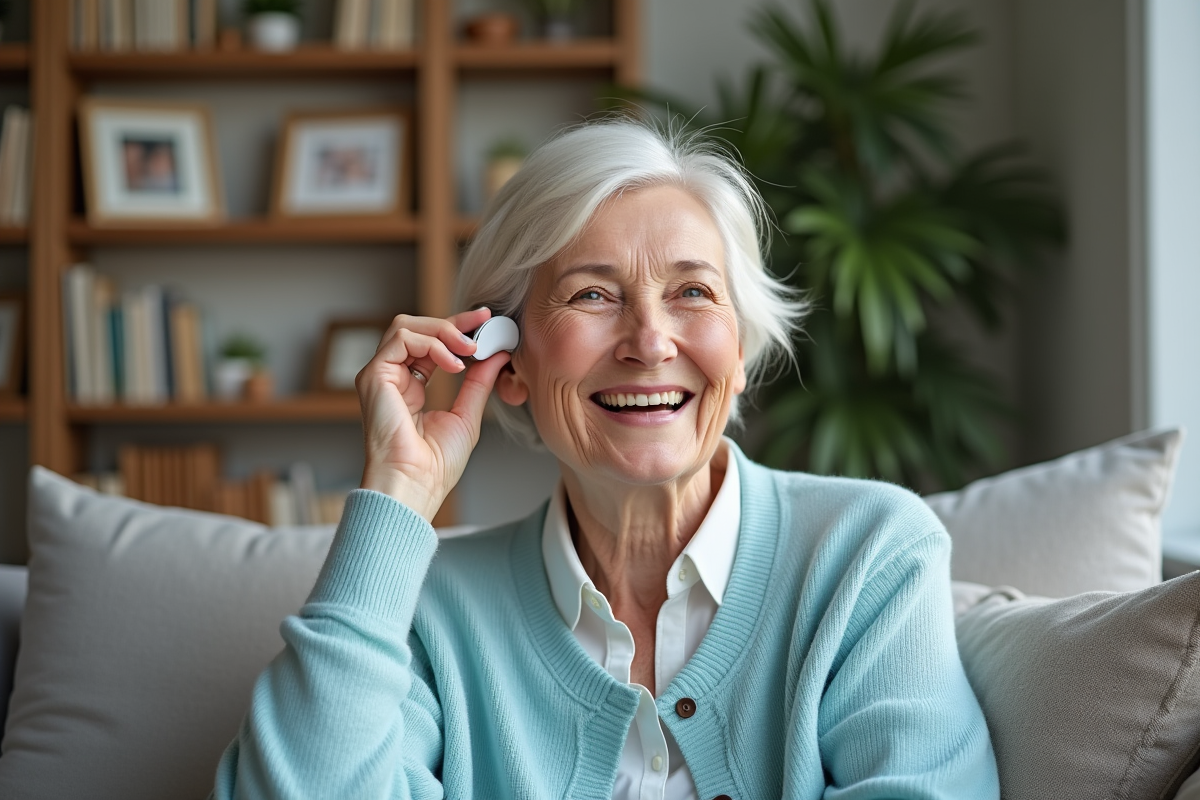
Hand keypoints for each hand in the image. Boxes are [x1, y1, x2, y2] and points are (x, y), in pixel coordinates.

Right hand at [355, 308, 509, 520]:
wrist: (416, 485)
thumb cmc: (435, 464)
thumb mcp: (467, 414)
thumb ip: (479, 382)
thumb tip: (498, 354)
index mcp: (411, 386)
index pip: (431, 343)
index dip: (457, 327)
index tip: (485, 320)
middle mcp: (392, 377)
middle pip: (416, 328)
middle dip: (452, 322)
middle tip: (482, 325)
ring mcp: (380, 375)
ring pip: (406, 326)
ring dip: (443, 331)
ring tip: (468, 349)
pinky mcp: (374, 375)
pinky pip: (402, 339)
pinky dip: (433, 344)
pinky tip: (454, 364)